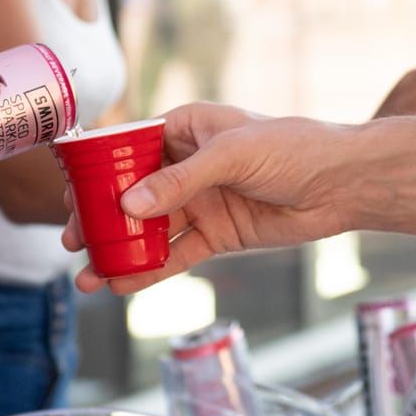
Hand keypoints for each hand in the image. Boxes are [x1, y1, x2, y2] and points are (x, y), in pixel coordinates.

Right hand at [62, 102, 351, 293]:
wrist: (345, 183)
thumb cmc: (293, 148)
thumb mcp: (231, 156)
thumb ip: (179, 182)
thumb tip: (127, 204)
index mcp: (184, 129)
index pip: (127, 148)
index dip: (96, 172)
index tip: (70, 194)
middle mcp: (185, 165)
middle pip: (130, 193)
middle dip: (98, 218)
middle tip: (72, 239)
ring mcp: (199, 201)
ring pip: (147, 229)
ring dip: (117, 251)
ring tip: (87, 276)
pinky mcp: (216, 234)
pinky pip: (174, 255)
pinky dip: (148, 271)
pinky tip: (121, 286)